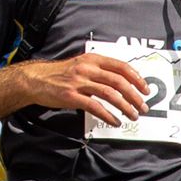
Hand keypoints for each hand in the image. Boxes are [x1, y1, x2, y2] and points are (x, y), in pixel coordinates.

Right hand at [22, 52, 149, 125]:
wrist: (35, 79)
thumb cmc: (58, 74)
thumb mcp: (80, 64)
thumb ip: (98, 70)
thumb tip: (120, 82)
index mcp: (92, 59)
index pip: (120, 66)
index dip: (136, 78)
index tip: (145, 89)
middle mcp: (87, 68)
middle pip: (119, 81)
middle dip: (134, 96)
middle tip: (143, 106)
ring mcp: (79, 83)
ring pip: (110, 94)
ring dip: (125, 107)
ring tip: (132, 115)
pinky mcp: (71, 96)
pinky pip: (95, 107)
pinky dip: (108, 115)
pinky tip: (115, 121)